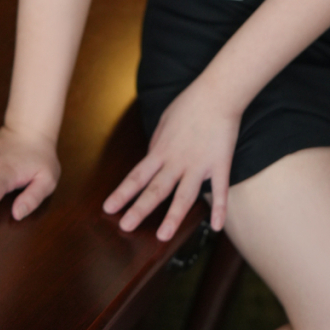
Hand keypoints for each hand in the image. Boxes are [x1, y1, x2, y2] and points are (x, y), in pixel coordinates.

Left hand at [102, 79, 239, 240]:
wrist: (217, 93)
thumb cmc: (190, 103)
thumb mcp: (164, 121)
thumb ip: (157, 143)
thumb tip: (151, 158)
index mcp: (161, 150)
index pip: (137, 176)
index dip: (122, 193)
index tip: (108, 208)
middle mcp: (177, 161)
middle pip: (156, 189)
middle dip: (139, 209)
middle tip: (125, 226)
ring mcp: (199, 164)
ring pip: (184, 196)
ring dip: (173, 216)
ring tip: (164, 236)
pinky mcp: (220, 163)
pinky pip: (220, 190)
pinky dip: (219, 209)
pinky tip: (215, 227)